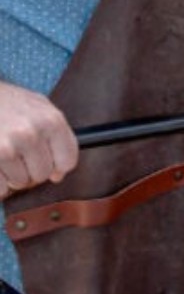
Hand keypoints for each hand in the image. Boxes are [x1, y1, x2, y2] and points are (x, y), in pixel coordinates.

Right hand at [0, 81, 78, 199]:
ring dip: (13, 175)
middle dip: (32, 169)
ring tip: (6, 154)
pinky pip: (1, 189)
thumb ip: (56, 136)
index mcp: (51, 121)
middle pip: (43, 174)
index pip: (68, 160)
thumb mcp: (40, 107)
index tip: (51, 164)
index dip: (59, 166)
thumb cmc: (10, 103)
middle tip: (22, 155)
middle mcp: (31, 134)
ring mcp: (7, 148)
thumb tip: (59, 174)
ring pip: (20, 182)